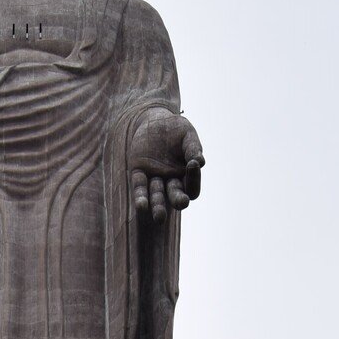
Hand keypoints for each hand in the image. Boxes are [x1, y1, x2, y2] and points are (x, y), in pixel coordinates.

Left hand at [129, 108, 204, 223]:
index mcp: (186, 175)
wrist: (153, 120)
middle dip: (178, 199)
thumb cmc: (175, 129)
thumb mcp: (187, 134)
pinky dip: (141, 197)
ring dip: (158, 206)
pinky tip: (142, 206)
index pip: (192, 187)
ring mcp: (155, 178)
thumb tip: (200, 161)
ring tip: (159, 218)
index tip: (193, 164)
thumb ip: (193, 147)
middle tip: (181, 203)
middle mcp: (171, 181)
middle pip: (175, 196)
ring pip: (157, 196)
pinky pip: (140, 188)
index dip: (194, 180)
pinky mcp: (139, 173)